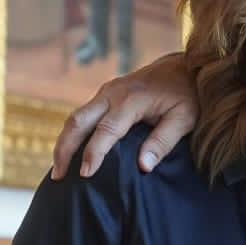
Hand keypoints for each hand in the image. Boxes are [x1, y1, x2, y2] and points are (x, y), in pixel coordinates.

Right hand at [51, 53, 198, 179]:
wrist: (185, 67)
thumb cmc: (188, 95)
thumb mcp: (185, 119)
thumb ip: (163, 142)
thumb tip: (143, 166)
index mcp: (131, 100)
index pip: (106, 130)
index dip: (93, 153)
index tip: (85, 175)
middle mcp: (112, 93)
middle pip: (78, 121)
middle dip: (64, 149)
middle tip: (58, 177)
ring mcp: (106, 92)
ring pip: (76, 117)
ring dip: (64, 143)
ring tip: (58, 170)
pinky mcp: (106, 95)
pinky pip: (83, 115)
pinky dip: (73, 134)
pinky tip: (71, 153)